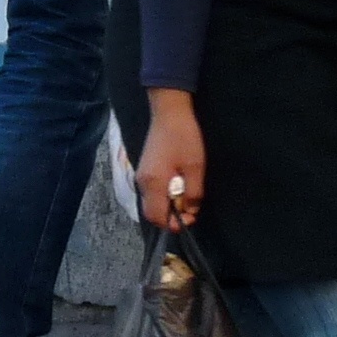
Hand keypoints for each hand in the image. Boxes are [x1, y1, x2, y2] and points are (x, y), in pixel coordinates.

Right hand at [137, 91, 204, 227]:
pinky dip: (165, 196)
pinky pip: (152, 192)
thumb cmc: (184, 138)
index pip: (156, 216)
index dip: (172, 224)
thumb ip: (193, 192)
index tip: (190, 219)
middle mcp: (142, 183)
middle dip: (170, 217)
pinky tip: (179, 187)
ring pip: (152, 202)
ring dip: (169, 206)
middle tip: (191, 210)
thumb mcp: (195, 166)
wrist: (169, 112)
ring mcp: (141, 176)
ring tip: (188, 197)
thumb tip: (190, 211)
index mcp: (153, 184)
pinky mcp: (145, 169)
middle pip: (152, 212)